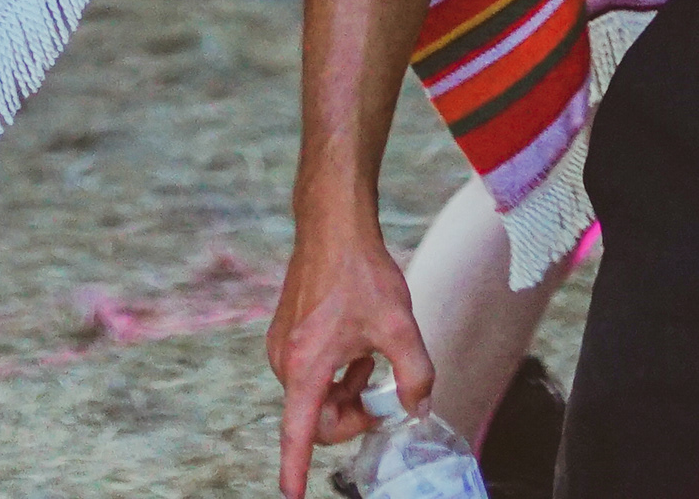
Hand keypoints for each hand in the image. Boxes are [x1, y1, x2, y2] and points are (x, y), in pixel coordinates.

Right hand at [268, 201, 430, 498]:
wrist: (333, 226)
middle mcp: (284, 360)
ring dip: (343, 393)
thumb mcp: (399, 326)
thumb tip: (417, 409)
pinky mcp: (285, 334)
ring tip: (369, 363)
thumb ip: (415, 375)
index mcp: (306, 366)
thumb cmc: (362, 273)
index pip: (298, 431)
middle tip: (380, 398)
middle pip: (314, 418)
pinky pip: (308, 375)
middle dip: (349, 417)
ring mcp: (281, 346)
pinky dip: (334, 374)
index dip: (295, 467)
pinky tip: (355, 347)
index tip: (292, 494)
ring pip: (312, 396)